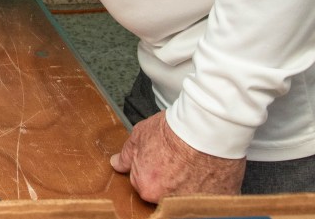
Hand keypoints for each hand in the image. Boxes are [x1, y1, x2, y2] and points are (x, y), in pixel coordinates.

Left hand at [110, 112, 244, 202]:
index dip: (151, 169)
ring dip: (187, 184)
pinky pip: (208, 197)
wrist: (204, 130)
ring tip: (193, 166)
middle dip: (168, 179)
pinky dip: (208, 187)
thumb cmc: (173, 132)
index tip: (160, 161)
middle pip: (164, 191)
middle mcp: (167, 199)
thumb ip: (126, 155)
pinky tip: (207, 171)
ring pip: (185, 195)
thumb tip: (117, 164)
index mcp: (146, 186)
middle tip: (177, 162)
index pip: (144, 183)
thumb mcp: (139, 136)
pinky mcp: (215, 200)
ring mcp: (192, 202)